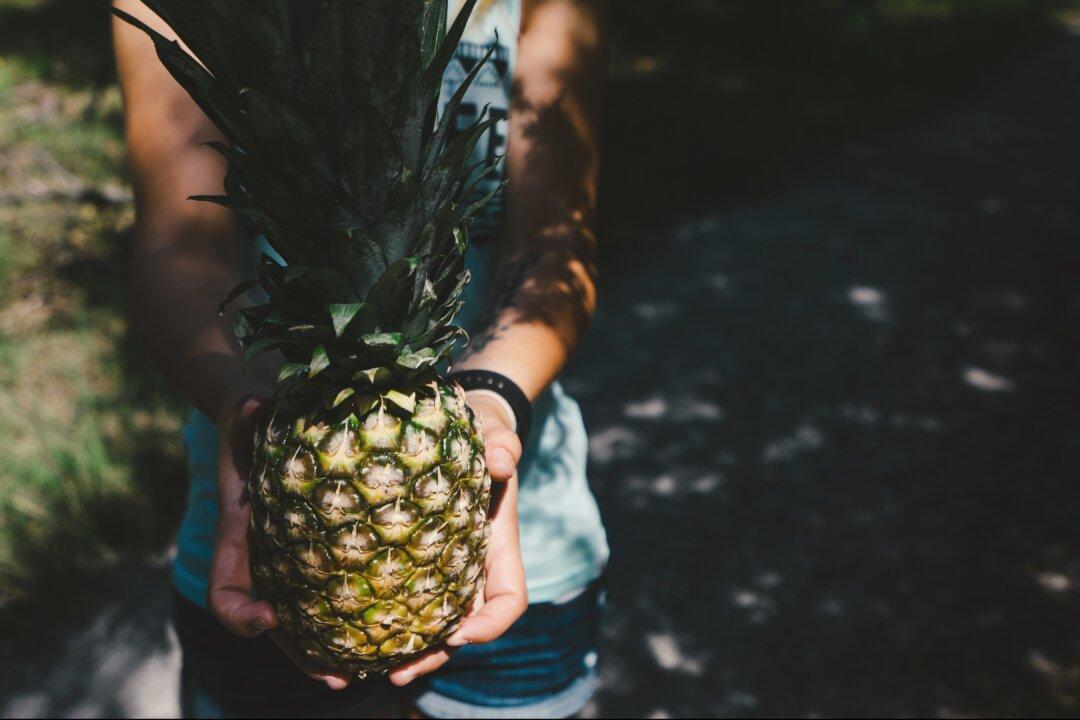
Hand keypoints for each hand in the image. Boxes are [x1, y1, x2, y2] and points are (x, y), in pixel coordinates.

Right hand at [206, 394, 353, 690]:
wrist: (257, 409)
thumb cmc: (249, 413)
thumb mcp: (243, 407)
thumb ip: (243, 409)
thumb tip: (252, 404)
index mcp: (239, 532)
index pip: (225, 588)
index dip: (240, 611)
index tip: (268, 617)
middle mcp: (262, 553)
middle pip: (274, 623)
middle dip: (302, 654)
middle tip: (340, 677)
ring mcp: (289, 554)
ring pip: (306, 617)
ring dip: (332, 647)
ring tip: (371, 670)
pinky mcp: (320, 543)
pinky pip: (334, 587)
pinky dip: (355, 610)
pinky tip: (391, 625)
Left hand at [388, 392, 527, 685]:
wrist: (461, 432)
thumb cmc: (482, 438)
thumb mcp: (496, 435)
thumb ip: (504, 445)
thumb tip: (502, 460)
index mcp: (498, 548)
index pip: (508, 600)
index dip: (490, 624)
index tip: (461, 631)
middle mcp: (472, 569)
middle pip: (463, 629)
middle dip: (433, 654)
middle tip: (397, 673)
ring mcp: (443, 570)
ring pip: (429, 624)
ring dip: (404, 650)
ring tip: (365, 668)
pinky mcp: (411, 562)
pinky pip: (402, 600)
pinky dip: (382, 621)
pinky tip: (346, 633)